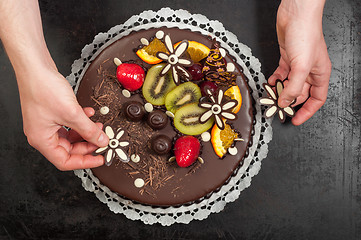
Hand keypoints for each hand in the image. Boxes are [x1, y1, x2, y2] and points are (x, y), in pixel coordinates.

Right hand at [17, 66, 108, 169]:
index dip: (84, 162)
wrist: (35, 66)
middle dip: (87, 144)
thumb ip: (89, 130)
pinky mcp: (51, 113)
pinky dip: (80, 120)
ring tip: (98, 126)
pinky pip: (69, 123)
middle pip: (69, 149)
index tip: (99, 159)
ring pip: (71, 136)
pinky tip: (89, 113)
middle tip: (102, 141)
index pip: (65, 161)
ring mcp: (46, 123)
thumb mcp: (72, 113)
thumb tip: (101, 141)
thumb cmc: (43, 88)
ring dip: (85, 132)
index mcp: (42, 140)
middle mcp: (42, 134)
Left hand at [269, 0, 331, 124]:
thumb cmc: (306, 34)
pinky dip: (275, 80)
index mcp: (320, 74)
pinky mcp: (287, 57)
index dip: (307, 111)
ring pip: (288, 84)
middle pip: (300, 93)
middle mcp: (309, 71)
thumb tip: (285, 102)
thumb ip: (293, 87)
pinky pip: (281, 74)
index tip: (295, 120)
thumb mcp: (301, 66)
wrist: (296, 14)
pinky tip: (269, 83)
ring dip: (279, 91)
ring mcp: (298, 64)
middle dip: (288, 102)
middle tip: (277, 108)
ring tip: (270, 96)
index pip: (316, 99)